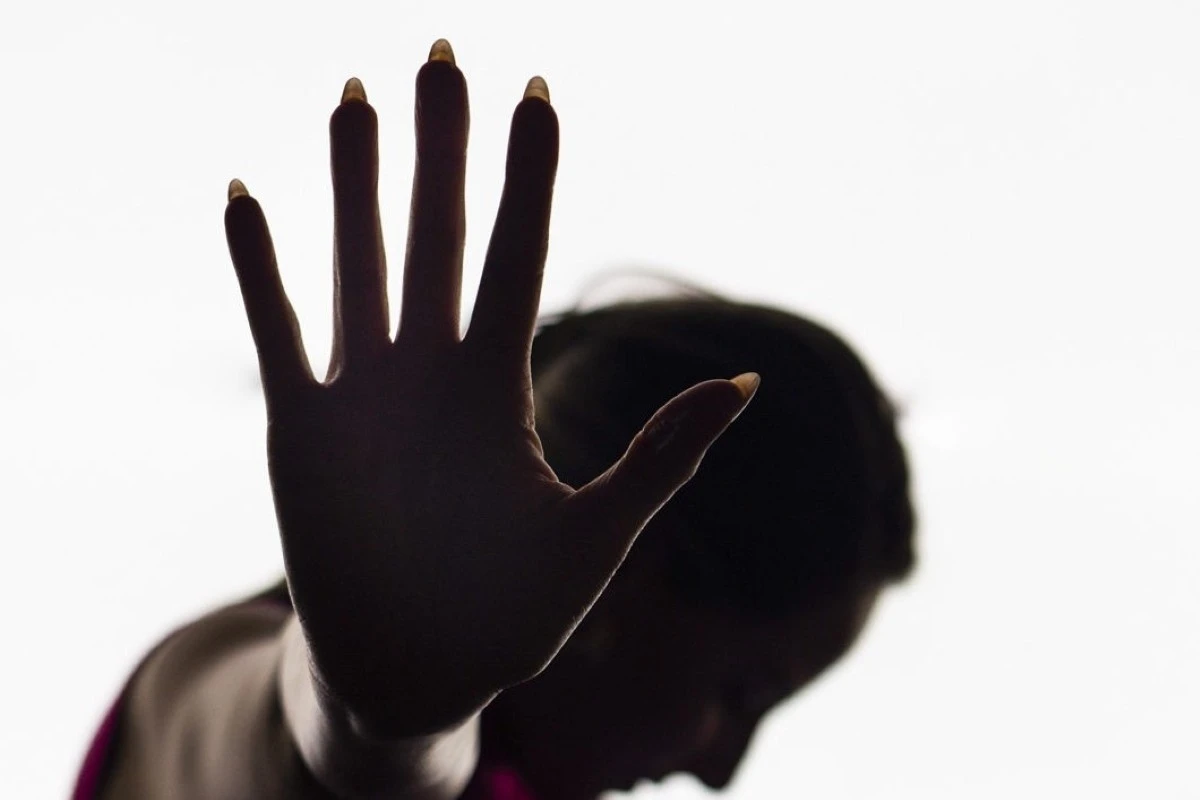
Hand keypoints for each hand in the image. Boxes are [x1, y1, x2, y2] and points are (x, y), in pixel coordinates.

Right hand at [224, 41, 758, 737]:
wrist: (416, 669)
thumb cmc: (511, 613)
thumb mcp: (598, 535)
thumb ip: (662, 455)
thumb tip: (749, 380)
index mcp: (500, 384)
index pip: (518, 253)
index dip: (529, 175)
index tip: (539, 94)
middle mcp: (433, 369)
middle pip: (436, 232)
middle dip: (440, 147)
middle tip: (443, 52)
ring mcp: (363, 391)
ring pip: (358, 258)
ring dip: (352, 180)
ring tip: (355, 96)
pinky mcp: (301, 426)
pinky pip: (276, 327)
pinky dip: (258, 264)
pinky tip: (247, 193)